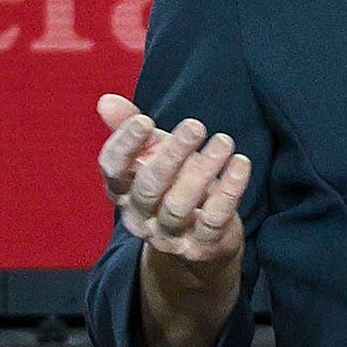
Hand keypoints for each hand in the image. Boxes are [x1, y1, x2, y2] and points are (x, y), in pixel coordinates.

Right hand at [94, 94, 251, 278]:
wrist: (199, 241)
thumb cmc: (173, 184)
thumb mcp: (152, 154)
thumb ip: (129, 127)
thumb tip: (106, 100)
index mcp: (123, 191)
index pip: (112, 169)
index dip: (124, 144)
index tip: (145, 120)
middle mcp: (140, 217)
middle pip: (148, 187)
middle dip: (171, 155)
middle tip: (195, 126)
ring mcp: (169, 236)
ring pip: (179, 206)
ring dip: (203, 170)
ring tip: (223, 141)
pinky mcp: (201, 246)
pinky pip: (213, 219)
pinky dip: (229, 190)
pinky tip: (240, 163)